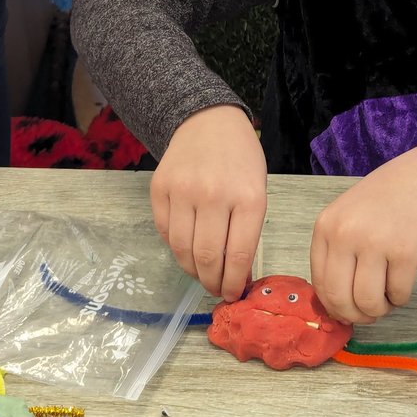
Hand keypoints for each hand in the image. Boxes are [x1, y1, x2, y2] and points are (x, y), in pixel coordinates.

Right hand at [150, 105, 267, 301]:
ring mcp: (183, 191)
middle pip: (207, 257)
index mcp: (248, 197)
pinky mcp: (159, 189)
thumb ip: (247, 231)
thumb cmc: (240, 159)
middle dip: (211, 282)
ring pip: (182, 249)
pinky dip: (175, 247)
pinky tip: (186, 247)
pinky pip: (165, 232)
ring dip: (192, 270)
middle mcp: (214, 194)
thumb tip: (238, 277)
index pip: (238, 254)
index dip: (233, 283)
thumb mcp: (257, 190)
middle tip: (215, 289)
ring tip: (201, 273)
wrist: (208, 121)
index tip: (232, 294)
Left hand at [310, 141, 416, 324]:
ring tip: (387, 296)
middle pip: (340, 299)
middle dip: (355, 315)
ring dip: (379, 309)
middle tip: (369, 312)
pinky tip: (402, 282)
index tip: (346, 310)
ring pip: (368, 303)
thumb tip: (335, 305)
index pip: (320, 284)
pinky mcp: (406, 253)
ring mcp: (376, 243)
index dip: (334, 306)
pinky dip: (401, 297)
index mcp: (325, 227)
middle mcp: (346, 234)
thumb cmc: (385, 199)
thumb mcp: (347, 216)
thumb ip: (337, 253)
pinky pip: (398, 295)